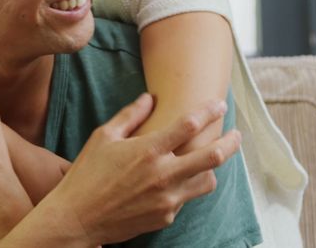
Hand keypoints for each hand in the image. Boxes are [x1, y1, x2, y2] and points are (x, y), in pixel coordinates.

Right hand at [33, 93, 241, 245]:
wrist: (77, 219)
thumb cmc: (87, 175)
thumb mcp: (103, 137)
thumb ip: (130, 115)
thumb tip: (150, 97)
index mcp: (148, 151)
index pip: (190, 125)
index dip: (210, 111)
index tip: (220, 104)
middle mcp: (163, 175)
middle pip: (213, 157)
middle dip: (231, 143)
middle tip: (237, 135)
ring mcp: (167, 200)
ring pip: (206, 182)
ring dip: (211, 168)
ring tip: (208, 159)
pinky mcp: (165, 217)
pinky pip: (186, 199)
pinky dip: (185, 187)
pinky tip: (174, 181)